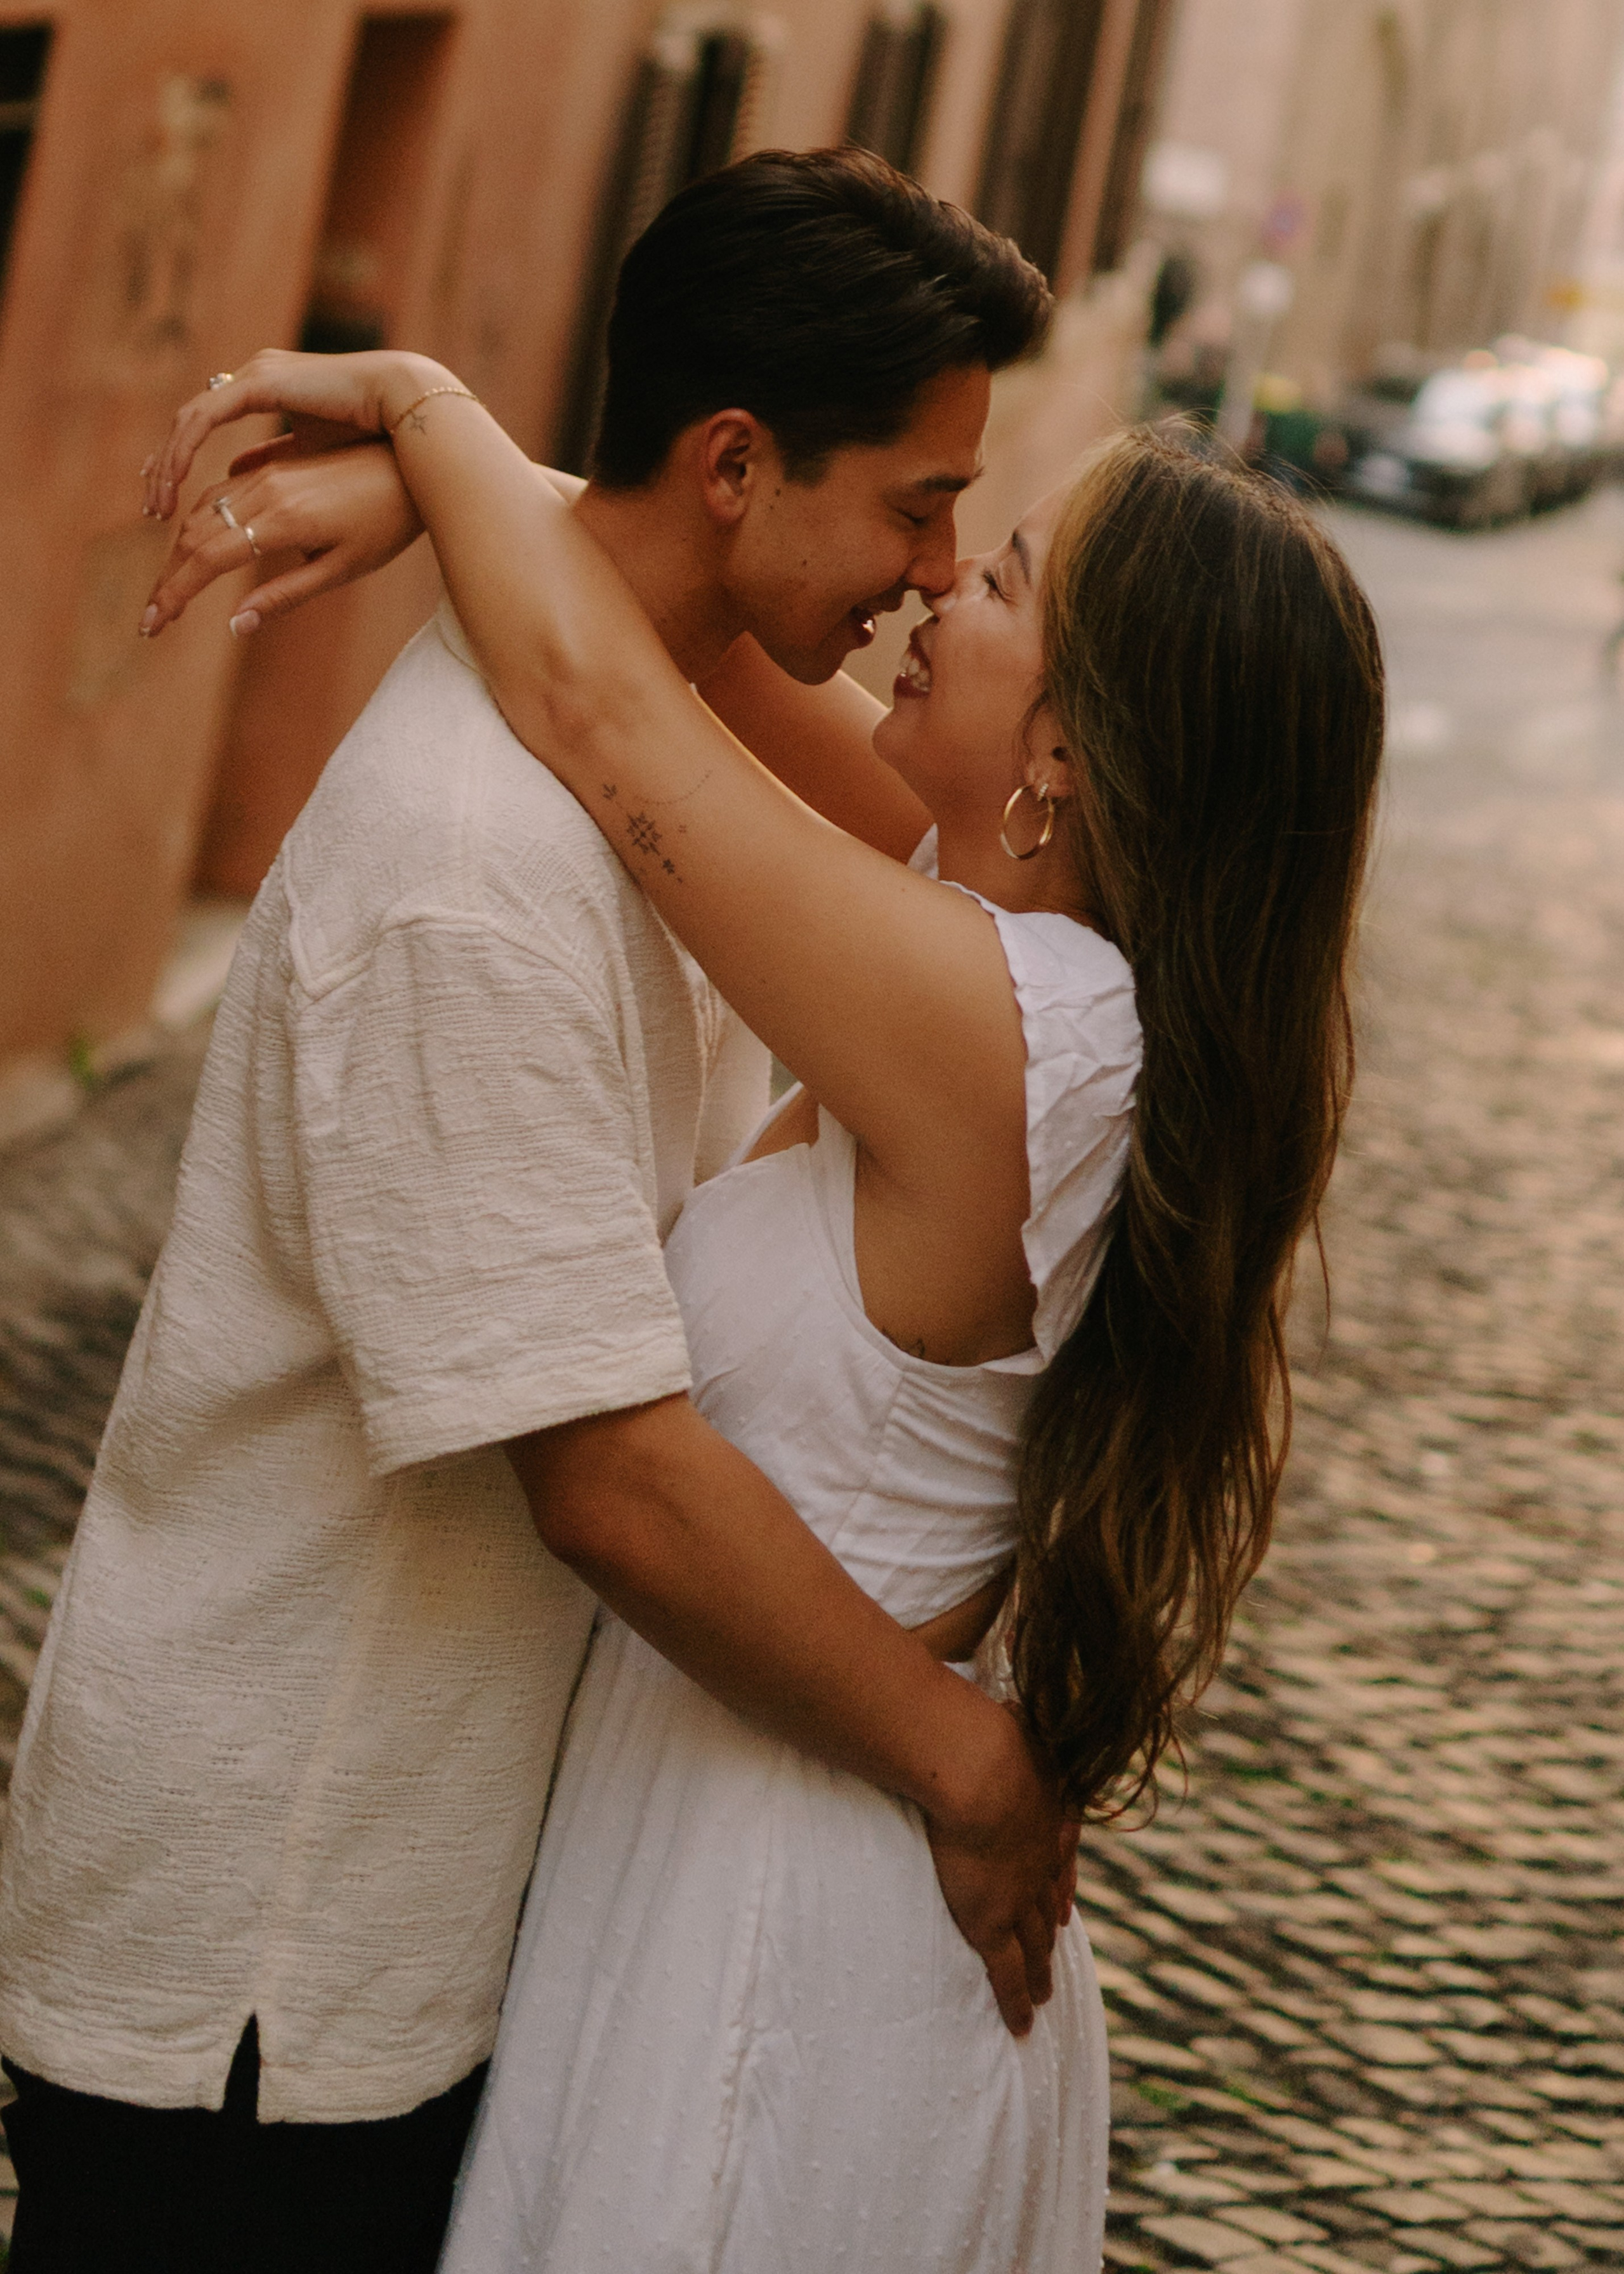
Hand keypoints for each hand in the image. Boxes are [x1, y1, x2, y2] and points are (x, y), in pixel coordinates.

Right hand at [139, 438, 423, 639]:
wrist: (414, 465)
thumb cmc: (388, 525)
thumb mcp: (342, 570)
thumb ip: (284, 595)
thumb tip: (235, 625)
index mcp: (282, 521)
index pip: (207, 559)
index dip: (174, 593)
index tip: (152, 624)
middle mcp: (266, 492)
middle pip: (195, 535)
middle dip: (170, 577)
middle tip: (153, 616)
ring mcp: (268, 475)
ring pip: (205, 510)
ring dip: (181, 549)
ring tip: (172, 586)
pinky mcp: (274, 466)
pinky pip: (224, 490)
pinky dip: (202, 520)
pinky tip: (195, 541)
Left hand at [140, 345, 451, 520]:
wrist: (411, 415)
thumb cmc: (380, 448)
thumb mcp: (317, 467)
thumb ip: (277, 468)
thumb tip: (240, 477)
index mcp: (262, 398)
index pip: (205, 437)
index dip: (183, 477)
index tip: (167, 518)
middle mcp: (248, 387)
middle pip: (187, 435)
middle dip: (163, 478)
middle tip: (149, 515)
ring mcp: (251, 381)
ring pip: (187, 427)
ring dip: (166, 469)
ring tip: (156, 509)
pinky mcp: (259, 384)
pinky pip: (203, 418)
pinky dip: (183, 451)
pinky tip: (174, 483)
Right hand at [924, 1707, 1076, 2035]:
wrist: (976, 1765)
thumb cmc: (979, 1724)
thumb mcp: (995, 1699)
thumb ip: (993, 1687)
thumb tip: (989, 1642)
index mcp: (1041, 1803)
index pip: (1053, 1843)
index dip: (1057, 1867)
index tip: (1060, 1884)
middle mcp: (1039, 1851)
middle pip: (1049, 1894)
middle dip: (1053, 1919)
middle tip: (1057, 1938)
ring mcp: (1020, 1890)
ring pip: (1034, 1940)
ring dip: (1040, 1966)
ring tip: (1045, 1992)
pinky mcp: (993, 1922)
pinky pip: (1007, 1973)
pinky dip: (1016, 2000)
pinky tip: (1024, 2026)